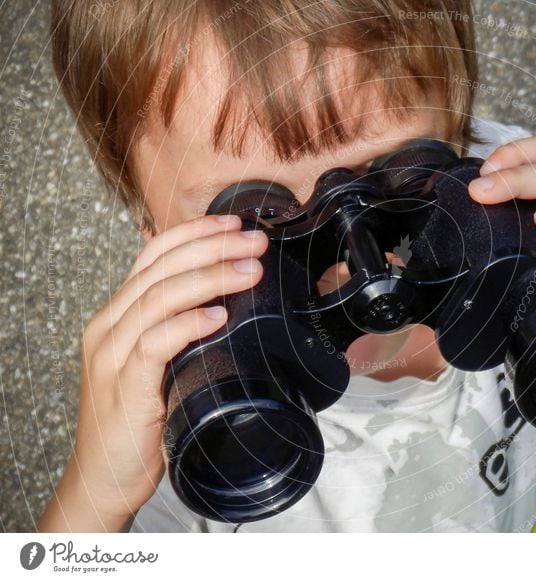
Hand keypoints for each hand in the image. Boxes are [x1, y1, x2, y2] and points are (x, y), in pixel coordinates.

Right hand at [58, 214, 267, 527]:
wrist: (106, 477)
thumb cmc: (140, 419)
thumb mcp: (161, 363)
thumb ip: (181, 331)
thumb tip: (229, 304)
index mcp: (119, 315)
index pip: (153, 255)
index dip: (194, 233)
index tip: (235, 223)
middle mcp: (110, 326)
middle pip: (160, 269)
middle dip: (212, 248)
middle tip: (255, 241)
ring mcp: (113, 355)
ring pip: (159, 298)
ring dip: (210, 278)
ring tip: (250, 270)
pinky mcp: (125, 386)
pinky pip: (155, 343)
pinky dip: (189, 324)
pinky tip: (219, 316)